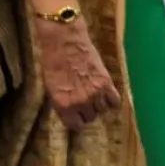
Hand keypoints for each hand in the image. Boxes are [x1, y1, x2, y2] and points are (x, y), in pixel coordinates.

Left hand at [35, 17, 120, 131]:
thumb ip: (61, 101)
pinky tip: (106, 95)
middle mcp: (80, 102)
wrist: (64, 40)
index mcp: (63, 104)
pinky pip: (114, 101)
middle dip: (86, 112)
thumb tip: (69, 113)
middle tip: (83, 102)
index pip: (74, 125)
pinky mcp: (106, 83)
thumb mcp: (49, 84)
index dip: (75, 121)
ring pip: (102, 111)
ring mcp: (95, 93)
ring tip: (93, 95)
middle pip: (89, 118)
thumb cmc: (52, 60)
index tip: (76, 117)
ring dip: (98, 105)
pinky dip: (111, 100)